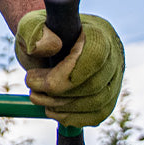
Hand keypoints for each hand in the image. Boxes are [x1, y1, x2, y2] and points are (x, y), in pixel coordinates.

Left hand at [14, 10, 124, 127]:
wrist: (45, 46)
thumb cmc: (38, 35)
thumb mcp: (28, 27)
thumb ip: (33, 32)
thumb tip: (50, 46)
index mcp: (98, 32)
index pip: (95, 57)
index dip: (65, 73)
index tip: (33, 77)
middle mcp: (114, 55)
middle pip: (95, 85)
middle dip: (56, 92)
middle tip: (30, 85)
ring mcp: (115, 76)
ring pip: (97, 103)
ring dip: (61, 107)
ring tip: (37, 96)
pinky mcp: (109, 95)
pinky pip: (98, 114)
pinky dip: (71, 117)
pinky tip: (51, 109)